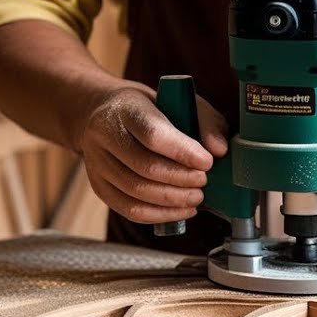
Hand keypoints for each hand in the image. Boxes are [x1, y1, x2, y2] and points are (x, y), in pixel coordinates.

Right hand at [77, 86, 227, 223]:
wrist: (104, 113)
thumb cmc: (150, 108)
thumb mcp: (181, 100)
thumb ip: (206, 122)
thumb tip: (219, 150)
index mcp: (126, 108)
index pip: (153, 135)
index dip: (183, 152)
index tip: (207, 162)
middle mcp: (104, 135)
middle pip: (145, 167)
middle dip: (181, 180)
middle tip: (203, 182)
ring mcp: (97, 162)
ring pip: (135, 192)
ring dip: (172, 201)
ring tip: (196, 198)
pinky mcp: (99, 186)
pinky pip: (128, 209)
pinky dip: (158, 215)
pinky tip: (180, 211)